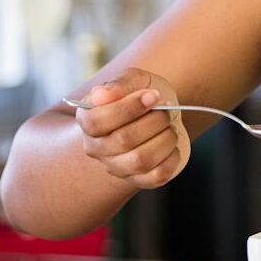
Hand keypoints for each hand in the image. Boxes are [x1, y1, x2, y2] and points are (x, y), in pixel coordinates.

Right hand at [68, 67, 189, 188]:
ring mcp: (116, 167)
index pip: (96, 122)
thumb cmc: (142, 94)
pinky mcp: (139, 180)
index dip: (127, 109)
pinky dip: (172, 157)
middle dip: (154, 121)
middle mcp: (96, 148)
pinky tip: (172, 144)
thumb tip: (100, 95)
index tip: (153, 96)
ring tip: (170, 126)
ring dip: (165, 139)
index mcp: (88, 120)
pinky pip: (157, 176)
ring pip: (140, 161)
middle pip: (123, 140)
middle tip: (166, 110)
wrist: (161, 113)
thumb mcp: (133, 80)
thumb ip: (118, 85)